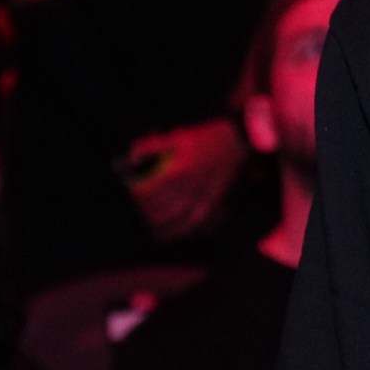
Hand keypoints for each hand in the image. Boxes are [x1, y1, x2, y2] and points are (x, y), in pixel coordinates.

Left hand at [120, 117, 246, 241]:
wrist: (237, 140)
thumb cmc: (206, 137)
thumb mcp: (177, 136)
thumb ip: (151, 145)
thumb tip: (132, 158)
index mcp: (178, 171)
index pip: (148, 191)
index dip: (136, 192)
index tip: (132, 188)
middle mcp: (189, 188)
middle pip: (160, 210)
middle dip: (146, 211)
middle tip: (140, 207)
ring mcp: (203, 198)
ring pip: (176, 221)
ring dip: (161, 225)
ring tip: (152, 225)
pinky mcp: (214, 203)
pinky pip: (194, 224)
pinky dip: (181, 231)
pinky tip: (173, 233)